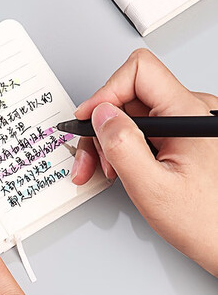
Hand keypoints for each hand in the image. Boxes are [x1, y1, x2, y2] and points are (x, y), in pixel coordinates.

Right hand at [72, 49, 217, 276]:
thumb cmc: (208, 222)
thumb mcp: (152, 187)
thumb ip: (122, 145)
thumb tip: (101, 113)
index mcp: (189, 114)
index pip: (139, 72)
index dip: (107, 91)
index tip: (89, 117)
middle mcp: (192, 111)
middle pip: (129, 96)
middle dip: (102, 127)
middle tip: (92, 158)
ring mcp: (187, 122)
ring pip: (131, 114)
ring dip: (110, 140)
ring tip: (107, 170)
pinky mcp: (182, 134)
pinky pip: (143, 127)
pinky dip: (124, 146)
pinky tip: (120, 167)